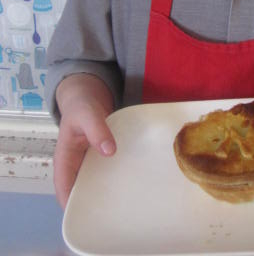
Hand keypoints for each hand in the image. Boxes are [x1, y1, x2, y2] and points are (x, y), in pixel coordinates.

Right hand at [54, 74, 115, 208]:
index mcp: (65, 160)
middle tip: (113, 214)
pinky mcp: (101, 157)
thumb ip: (97, 130)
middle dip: (93, 203)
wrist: (88, 94)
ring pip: (95, 183)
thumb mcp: (87, 114)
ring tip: (126, 202)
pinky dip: (115, 177)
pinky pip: (106, 171)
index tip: (86, 217)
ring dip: (107, 191)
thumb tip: (109, 151)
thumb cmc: (82, 106)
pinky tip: (131, 182)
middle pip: (81, 190)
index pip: (64, 188)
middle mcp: (76, 165)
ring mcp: (88, 162)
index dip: (72, 205)